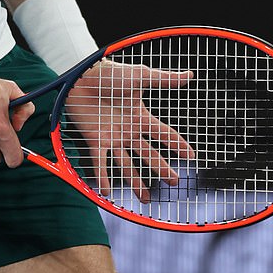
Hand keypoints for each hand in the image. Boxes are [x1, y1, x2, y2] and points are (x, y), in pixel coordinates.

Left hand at [66, 62, 194, 201]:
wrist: (81, 75)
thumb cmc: (110, 73)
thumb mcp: (139, 76)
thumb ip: (163, 79)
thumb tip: (190, 74)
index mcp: (140, 117)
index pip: (164, 134)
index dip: (178, 144)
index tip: (191, 157)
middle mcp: (128, 130)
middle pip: (148, 154)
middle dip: (161, 168)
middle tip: (175, 182)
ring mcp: (112, 137)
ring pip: (127, 164)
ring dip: (136, 181)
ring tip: (146, 199)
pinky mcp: (95, 139)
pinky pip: (100, 162)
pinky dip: (103, 176)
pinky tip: (106, 192)